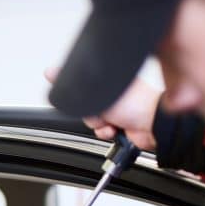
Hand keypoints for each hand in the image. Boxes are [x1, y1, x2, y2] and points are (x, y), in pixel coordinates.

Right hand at [45, 67, 160, 151]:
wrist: (153, 125)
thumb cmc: (135, 103)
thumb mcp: (98, 90)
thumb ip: (75, 84)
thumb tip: (50, 72)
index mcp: (109, 78)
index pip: (82, 85)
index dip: (80, 94)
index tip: (83, 97)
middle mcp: (112, 93)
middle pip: (85, 106)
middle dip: (92, 113)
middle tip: (103, 110)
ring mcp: (117, 110)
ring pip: (93, 121)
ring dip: (100, 125)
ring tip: (112, 121)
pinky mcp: (119, 125)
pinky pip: (102, 132)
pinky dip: (107, 133)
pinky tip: (116, 129)